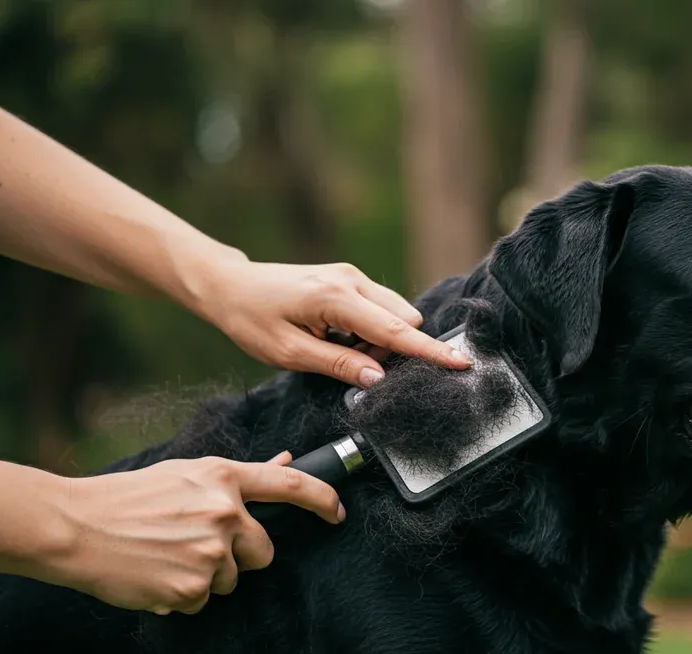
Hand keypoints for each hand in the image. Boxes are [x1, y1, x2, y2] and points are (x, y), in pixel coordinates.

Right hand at [55, 452, 342, 614]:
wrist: (75, 527)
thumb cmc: (129, 497)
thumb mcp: (186, 473)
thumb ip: (238, 476)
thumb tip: (285, 463)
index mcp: (223, 478)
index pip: (291, 487)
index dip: (323, 499)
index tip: (337, 512)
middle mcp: (224, 512)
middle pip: (264, 550)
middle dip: (241, 555)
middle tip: (199, 545)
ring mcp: (210, 551)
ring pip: (232, 579)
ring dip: (207, 575)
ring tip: (168, 555)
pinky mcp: (192, 586)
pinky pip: (203, 600)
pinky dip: (183, 594)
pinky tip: (156, 573)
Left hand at [194, 260, 471, 387]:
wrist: (230, 286)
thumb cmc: (252, 320)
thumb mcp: (288, 353)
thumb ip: (338, 364)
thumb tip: (378, 378)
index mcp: (336, 299)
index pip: (395, 330)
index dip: (429, 351)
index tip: (461, 362)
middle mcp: (352, 280)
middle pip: (403, 320)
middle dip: (393, 349)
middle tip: (350, 363)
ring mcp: (352, 276)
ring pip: (394, 314)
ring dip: (380, 340)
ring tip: (335, 348)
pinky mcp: (350, 278)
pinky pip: (380, 307)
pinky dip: (370, 329)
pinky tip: (337, 335)